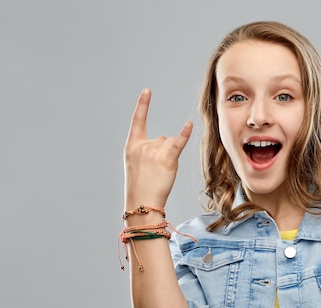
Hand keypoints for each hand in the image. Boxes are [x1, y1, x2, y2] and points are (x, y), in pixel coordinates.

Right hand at [123, 88, 192, 208]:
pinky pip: (178, 143)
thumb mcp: (136, 164)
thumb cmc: (140, 186)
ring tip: (161, 174)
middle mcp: (142, 145)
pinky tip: (189, 124)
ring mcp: (154, 152)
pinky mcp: (168, 159)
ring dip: (169, 157)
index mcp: (131, 146)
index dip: (143, 105)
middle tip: (154, 172)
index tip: (147, 90)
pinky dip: (184, 134)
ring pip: (170, 144)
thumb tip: (165, 139)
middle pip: (161, 139)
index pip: (137, 120)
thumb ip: (148, 148)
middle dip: (161, 153)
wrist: (142, 204)